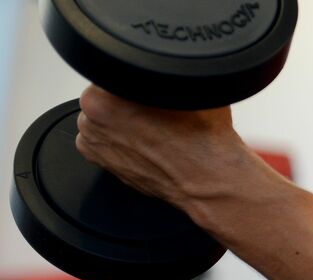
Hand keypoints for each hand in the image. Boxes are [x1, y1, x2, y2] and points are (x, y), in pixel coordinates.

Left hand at [76, 85, 259, 210]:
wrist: (211, 178)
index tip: (155, 86)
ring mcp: (96, 148)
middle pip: (105, 93)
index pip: (110, 69)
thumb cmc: (202, 138)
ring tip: (158, 126)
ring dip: (124, 119)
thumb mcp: (187, 82)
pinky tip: (151, 141)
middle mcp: (92, 124)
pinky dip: (125, 140)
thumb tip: (160, 59)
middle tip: (158, 106)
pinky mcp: (105, 166)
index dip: (136, 75)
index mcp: (100, 98)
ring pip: (106, 117)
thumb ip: (162, 67)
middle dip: (126, 97)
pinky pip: (109, 141)